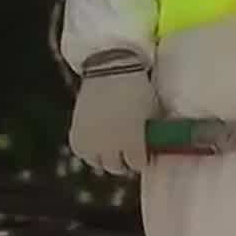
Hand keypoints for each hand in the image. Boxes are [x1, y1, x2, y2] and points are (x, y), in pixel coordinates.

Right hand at [68, 49, 155, 176]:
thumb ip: (154, 133)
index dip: (142, 158)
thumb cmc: (137, 88)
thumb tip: (159, 145)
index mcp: (132, 140)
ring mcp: (91, 140)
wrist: (110, 68)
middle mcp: (110, 145)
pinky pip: (82, 151)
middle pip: (116, 166)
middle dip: (124, 160)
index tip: (144, 154)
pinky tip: (96, 142)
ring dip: (105, 157)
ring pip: (98, 162)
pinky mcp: (77, 132)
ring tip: (111, 148)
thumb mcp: (153, 112)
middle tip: (127, 152)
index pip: (138, 164)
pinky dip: (89, 150)